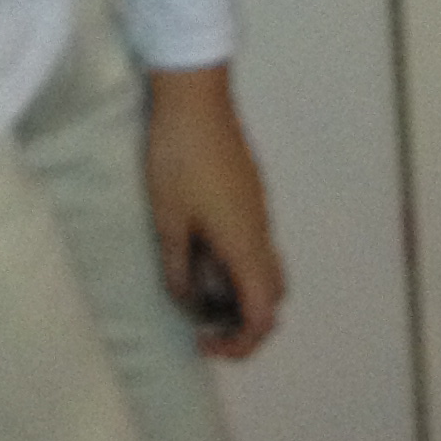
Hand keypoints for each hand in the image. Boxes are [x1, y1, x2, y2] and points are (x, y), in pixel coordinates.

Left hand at [145, 62, 284, 360]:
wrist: (194, 96)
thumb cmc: (178, 157)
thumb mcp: (168, 221)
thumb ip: (178, 271)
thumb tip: (187, 304)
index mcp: (245, 244)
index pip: (262, 314)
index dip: (240, 344)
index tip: (204, 344)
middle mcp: (261, 230)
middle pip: (272, 293)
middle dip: (242, 319)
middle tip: (202, 322)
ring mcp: (258, 208)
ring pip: (262, 265)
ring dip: (236, 287)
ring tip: (193, 285)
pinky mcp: (249, 190)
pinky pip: (252, 240)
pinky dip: (232, 260)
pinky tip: (197, 246)